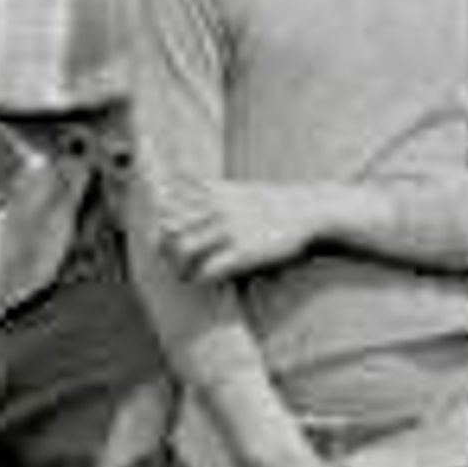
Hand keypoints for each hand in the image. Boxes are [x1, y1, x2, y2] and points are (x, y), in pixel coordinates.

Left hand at [160, 182, 333, 282]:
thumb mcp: (239, 188)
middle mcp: (216, 209)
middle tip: (167, 259)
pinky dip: (199, 278)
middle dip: (162, 245)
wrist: (309, 210)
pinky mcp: (242, 253)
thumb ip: (212, 189)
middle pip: (168, 226)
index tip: (161, 236)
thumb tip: (186, 185)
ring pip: (182, 249)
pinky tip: (202, 281)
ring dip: (177, 265)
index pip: (167, 202)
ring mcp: (228, 231)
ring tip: (182, 274)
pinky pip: (207, 270)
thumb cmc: (275, 202)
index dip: (158, 221)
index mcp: (213, 192)